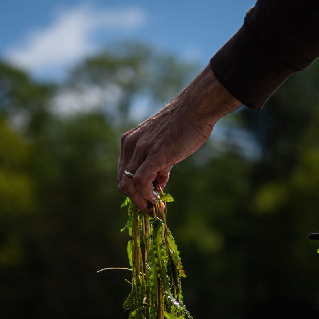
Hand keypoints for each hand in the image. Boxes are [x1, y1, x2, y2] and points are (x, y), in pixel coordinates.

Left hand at [118, 66, 240, 213]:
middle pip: (123, 182)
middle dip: (136, 200)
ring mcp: (141, 149)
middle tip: (150, 209)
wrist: (196, 109)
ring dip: (141, 201)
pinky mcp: (154, 153)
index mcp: (130, 142)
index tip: (147, 202)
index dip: (133, 192)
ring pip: (129, 184)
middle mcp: (130, 145)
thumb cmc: (185, 126)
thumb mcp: (164, 147)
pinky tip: (157, 199)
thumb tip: (158, 186)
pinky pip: (141, 181)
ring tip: (154, 206)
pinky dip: (147, 194)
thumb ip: (159, 166)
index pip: (123, 174)